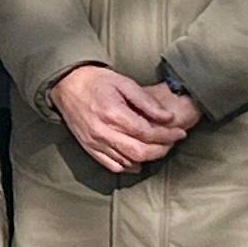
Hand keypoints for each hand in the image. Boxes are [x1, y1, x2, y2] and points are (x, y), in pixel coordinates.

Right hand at [52, 64, 192, 173]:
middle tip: (172, 142)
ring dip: (148, 158)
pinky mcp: (89, 148)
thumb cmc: (97, 81)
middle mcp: (103, 131)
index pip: (147, 132)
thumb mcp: (124, 83)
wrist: (67, 85)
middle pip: (139, 151)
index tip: (180, 133)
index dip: (167, 135)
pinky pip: (112, 165)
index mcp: (113, 113)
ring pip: (128, 161)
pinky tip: (139, 159)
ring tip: (159, 148)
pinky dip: (129, 166)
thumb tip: (168, 117)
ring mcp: (95, 142)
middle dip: (161, 149)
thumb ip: (147, 101)